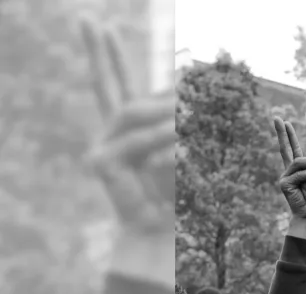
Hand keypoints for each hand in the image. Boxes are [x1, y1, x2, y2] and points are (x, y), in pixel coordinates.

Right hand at [80, 20, 173, 283]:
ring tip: (189, 116)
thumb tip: (184, 87)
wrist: (164, 234)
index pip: (120, 84)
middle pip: (107, 86)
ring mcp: (102, 146)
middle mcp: (112, 133)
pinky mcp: (100, 163)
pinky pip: (137, 142)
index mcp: (130, 128)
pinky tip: (179, 138)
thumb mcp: (185, 150)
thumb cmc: (180, 195)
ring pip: (133, 113)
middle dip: (100, 53)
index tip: (102, 26)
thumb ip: (180, 122)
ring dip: (165, 113)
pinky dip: (160, 140)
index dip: (110, 56)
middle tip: (92, 21)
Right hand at [274, 118, 305, 210]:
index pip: (293, 149)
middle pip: (285, 149)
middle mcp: (289, 171)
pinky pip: (299, 175)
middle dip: (282, 134)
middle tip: (277, 118)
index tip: (285, 122)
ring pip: (299, 162)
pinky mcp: (285, 185)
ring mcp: (285, 177)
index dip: (288, 135)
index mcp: (297, 169)